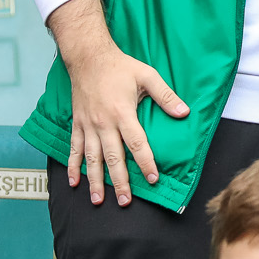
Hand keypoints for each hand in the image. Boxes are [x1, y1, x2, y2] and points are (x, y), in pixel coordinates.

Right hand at [67, 48, 189, 205]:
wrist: (88, 57)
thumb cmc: (120, 66)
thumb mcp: (147, 76)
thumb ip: (166, 95)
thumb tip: (184, 112)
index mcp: (122, 113)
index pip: (136, 143)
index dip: (146, 163)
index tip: (153, 179)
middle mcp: (104, 123)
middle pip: (113, 157)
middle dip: (119, 181)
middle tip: (125, 201)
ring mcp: (88, 125)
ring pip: (92, 158)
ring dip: (95, 180)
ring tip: (99, 200)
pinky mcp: (77, 124)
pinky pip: (74, 148)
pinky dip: (73, 166)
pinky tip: (74, 182)